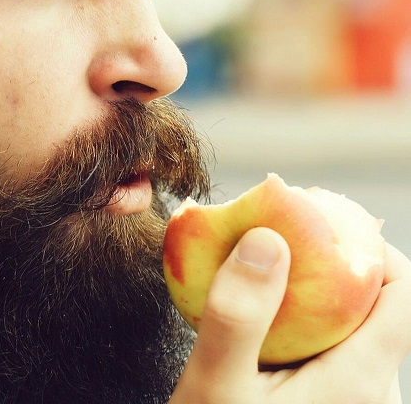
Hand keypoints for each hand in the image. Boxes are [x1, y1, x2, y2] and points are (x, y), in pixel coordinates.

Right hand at [169, 227, 410, 403]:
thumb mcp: (214, 386)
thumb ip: (239, 315)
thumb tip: (268, 240)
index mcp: (357, 384)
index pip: (407, 299)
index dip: (375, 249)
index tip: (322, 221)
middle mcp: (369, 395)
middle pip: (383, 308)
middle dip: (338, 262)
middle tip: (285, 237)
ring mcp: (350, 403)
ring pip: (357, 328)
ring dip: (320, 290)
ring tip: (273, 268)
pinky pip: (335, 349)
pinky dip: (307, 319)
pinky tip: (265, 316)